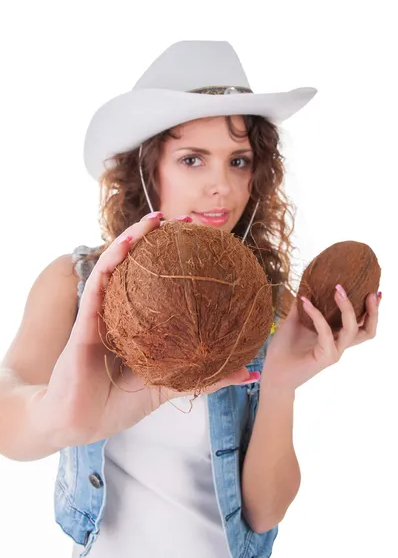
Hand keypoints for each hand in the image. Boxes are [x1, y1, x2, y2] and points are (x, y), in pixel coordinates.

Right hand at [36, 212, 256, 446]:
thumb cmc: (118, 406)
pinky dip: (112, 259)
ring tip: (156, 219)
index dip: (176, 259)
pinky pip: (98, 282)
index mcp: (138, 324)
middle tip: (184, 220)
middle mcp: (119, 311)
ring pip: (116, 264)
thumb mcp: (170, 387)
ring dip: (134, 237)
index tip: (202, 241)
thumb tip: (250, 372)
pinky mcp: (85, 318)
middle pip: (138, 265)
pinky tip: (128, 243)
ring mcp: (101, 311)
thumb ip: (206, 378)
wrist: (80, 425)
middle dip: (158, 237)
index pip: (157, 282)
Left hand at [261, 287, 381, 392]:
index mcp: (336, 336)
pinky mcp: (325, 357)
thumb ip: (302, 307)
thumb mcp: (293, 322)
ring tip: (337, 290)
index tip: (374, 291)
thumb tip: (304, 287)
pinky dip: (316, 315)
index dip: (372, 310)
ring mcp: (334, 352)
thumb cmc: (283, 349)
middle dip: (372, 311)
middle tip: (369, 292)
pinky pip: (325, 332)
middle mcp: (339, 344)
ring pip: (352, 331)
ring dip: (346, 308)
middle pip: (367, 330)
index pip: (362, 324)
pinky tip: (305, 302)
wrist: (273, 372)